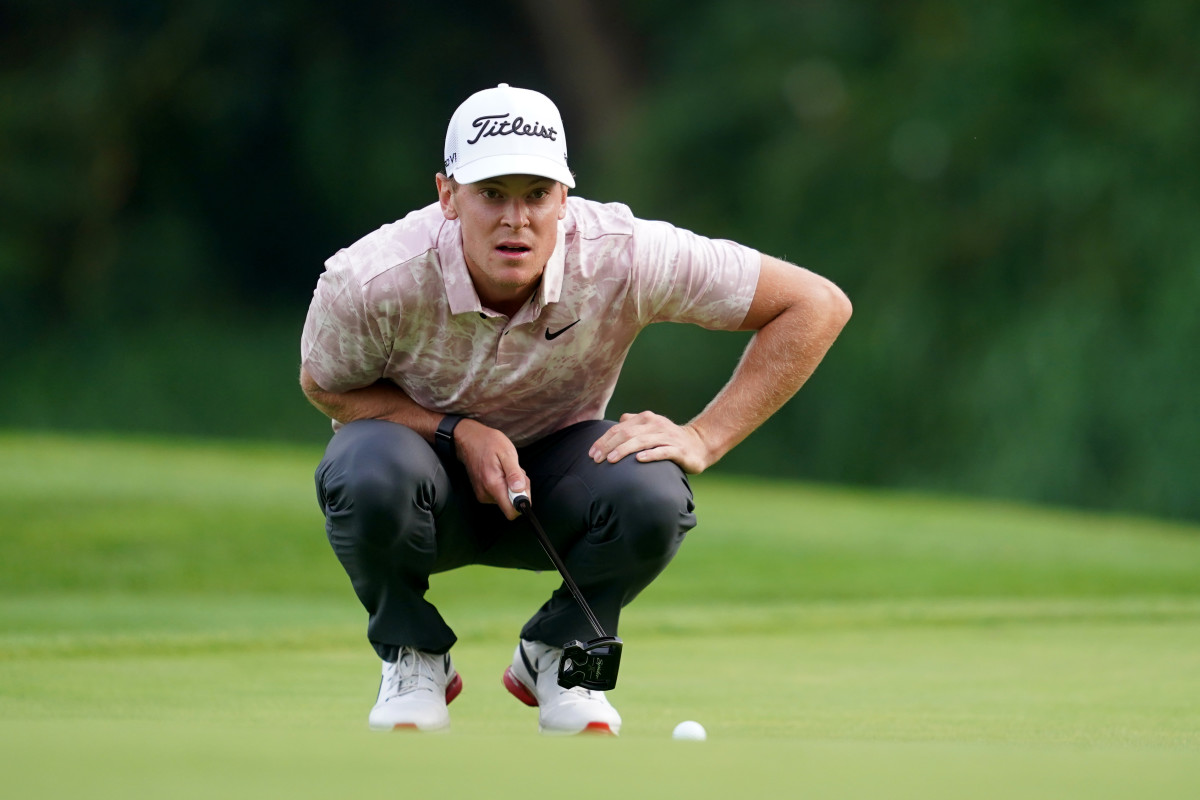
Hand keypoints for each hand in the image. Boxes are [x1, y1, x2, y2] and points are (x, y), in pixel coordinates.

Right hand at [453, 419, 528, 519]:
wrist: (468, 440)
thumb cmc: (489, 443)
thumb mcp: (507, 453)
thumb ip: (514, 473)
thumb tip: (520, 491)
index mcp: (493, 485)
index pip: (511, 511)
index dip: (522, 502)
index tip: (523, 487)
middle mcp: (486, 494)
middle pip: (512, 504)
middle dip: (519, 489)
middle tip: (515, 471)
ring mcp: (483, 495)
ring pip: (507, 499)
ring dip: (512, 486)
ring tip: (505, 469)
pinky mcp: (482, 493)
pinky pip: (500, 495)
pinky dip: (505, 485)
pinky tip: (500, 472)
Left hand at [588, 411, 712, 473]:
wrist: (699, 444)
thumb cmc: (668, 439)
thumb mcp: (650, 429)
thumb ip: (634, 424)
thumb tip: (619, 421)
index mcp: (646, 419)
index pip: (619, 428)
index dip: (603, 440)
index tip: (591, 454)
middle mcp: (655, 425)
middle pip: (627, 434)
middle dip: (609, 446)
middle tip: (596, 460)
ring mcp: (667, 437)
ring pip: (642, 442)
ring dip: (624, 450)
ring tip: (610, 460)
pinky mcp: (678, 450)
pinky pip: (663, 451)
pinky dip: (650, 454)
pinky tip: (639, 460)